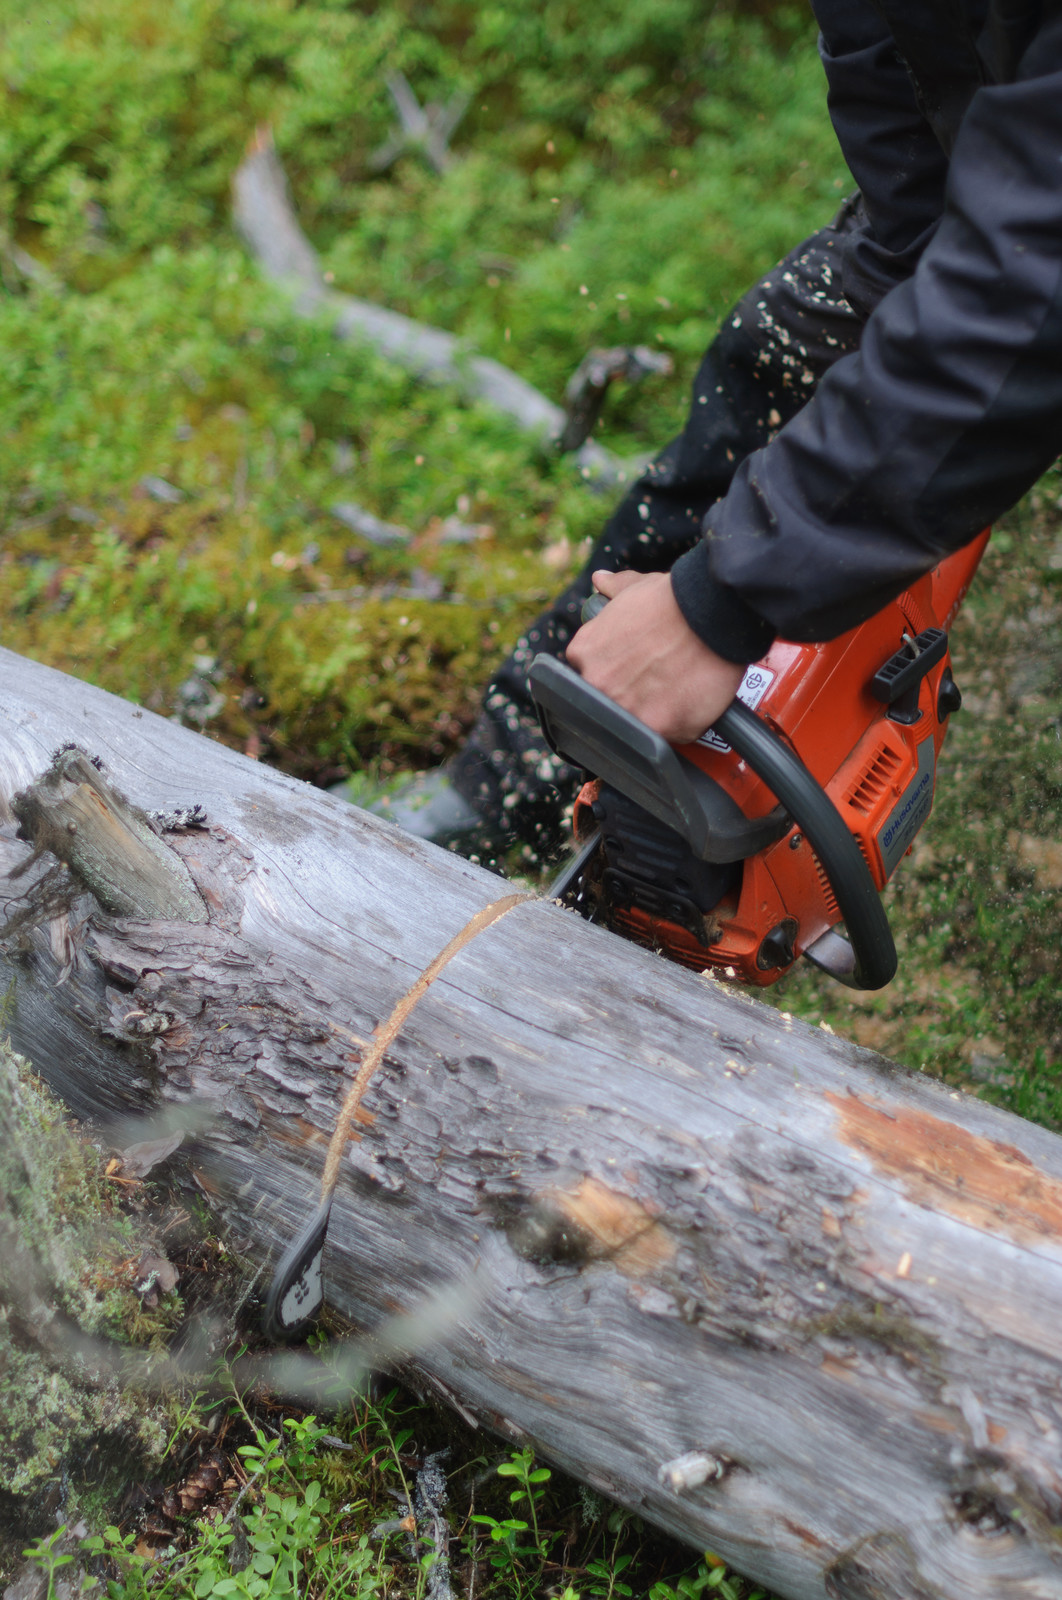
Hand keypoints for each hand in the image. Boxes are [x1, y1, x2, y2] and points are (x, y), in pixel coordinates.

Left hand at [565, 569, 744, 742]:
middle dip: (629, 697)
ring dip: (654, 715)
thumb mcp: (635, 587)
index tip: (630, 671)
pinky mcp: (659, 729)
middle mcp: (597, 685)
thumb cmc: (674, 598)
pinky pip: (670, 738)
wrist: (712, 611)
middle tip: (657, 682)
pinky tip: (694, 703)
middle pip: (607, 706)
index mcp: (584, 653)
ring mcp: (626, 710)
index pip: (587, 677)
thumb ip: (614, 590)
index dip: (612, 674)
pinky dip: (683, 725)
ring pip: (637, 726)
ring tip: (677, 693)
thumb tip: (600, 581)